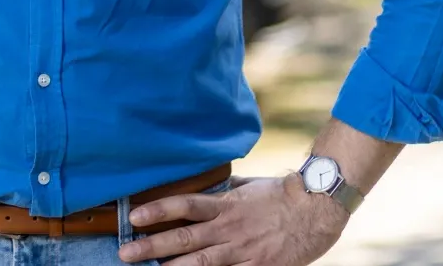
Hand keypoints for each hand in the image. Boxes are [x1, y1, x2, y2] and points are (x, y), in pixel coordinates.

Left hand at [118, 173, 347, 265]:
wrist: (318, 208)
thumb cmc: (282, 194)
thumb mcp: (248, 185)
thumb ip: (225, 190)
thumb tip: (205, 186)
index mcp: (226, 205)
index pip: (185, 205)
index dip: (158, 210)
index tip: (133, 216)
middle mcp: (230, 229)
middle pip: (185, 239)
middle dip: (152, 247)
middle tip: (125, 252)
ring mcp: (243, 253)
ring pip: (202, 264)